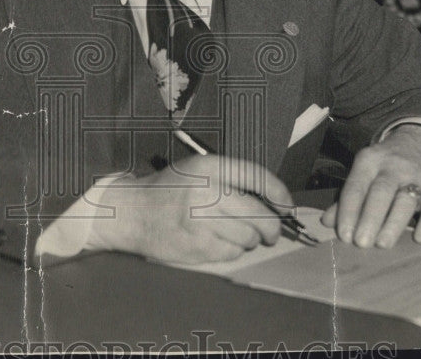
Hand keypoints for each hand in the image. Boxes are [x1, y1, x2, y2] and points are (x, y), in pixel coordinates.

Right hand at [87, 154, 292, 263]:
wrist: (133, 212)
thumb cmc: (169, 189)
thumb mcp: (198, 169)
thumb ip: (232, 178)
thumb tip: (272, 201)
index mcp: (209, 167)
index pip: (257, 177)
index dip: (280, 194)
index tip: (287, 206)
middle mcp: (207, 192)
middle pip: (260, 215)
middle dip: (272, 227)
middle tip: (271, 231)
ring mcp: (202, 222)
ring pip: (249, 237)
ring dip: (251, 239)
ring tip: (238, 233)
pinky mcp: (197, 246)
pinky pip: (233, 252)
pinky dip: (233, 250)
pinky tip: (219, 241)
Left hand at [321, 124, 420, 247]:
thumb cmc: (385, 166)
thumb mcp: (364, 172)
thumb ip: (347, 198)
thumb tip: (327, 222)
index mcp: (368, 161)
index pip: (355, 187)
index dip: (348, 212)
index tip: (344, 236)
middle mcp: (392, 167)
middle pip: (380, 192)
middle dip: (370, 219)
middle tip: (361, 243)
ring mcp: (416, 176)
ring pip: (405, 200)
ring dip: (394, 223)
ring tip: (382, 244)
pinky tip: (419, 238)